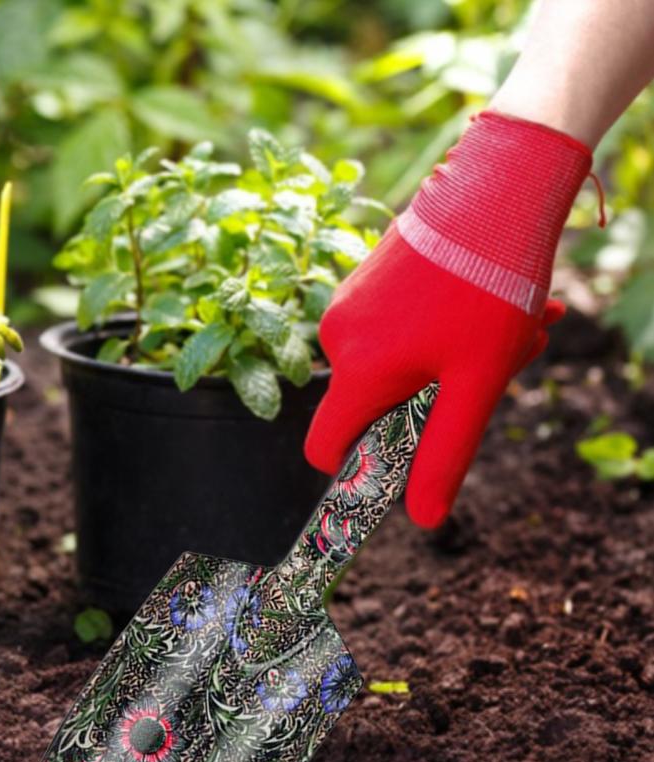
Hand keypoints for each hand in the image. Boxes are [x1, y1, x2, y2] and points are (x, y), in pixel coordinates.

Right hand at [303, 111, 590, 528]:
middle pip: (373, 403)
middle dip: (430, 397)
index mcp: (358, 371)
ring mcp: (348, 303)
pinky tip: (484, 299)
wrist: (499, 179)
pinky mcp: (362, 278)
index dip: (356, 467)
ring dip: (445, 358)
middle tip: (492, 363)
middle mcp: (338, 338)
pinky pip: (391, 326)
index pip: (324, 448)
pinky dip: (436, 327)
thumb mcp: (476, 383)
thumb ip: (443, 455)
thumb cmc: (489, 285)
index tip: (401, 456)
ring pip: (390, 362)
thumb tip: (423, 519)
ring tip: (500, 326)